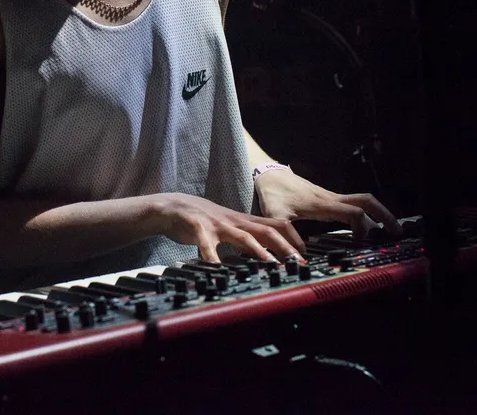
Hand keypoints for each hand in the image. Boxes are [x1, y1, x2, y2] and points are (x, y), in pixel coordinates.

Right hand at [151, 192, 306, 263]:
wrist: (172, 206)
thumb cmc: (203, 221)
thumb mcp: (229, 228)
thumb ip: (246, 239)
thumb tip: (267, 255)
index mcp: (244, 221)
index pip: (277, 225)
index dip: (293, 238)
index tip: (305, 255)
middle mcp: (235, 221)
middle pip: (267, 230)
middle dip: (286, 247)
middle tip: (299, 263)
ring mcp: (218, 223)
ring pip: (244, 236)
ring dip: (260, 251)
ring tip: (272, 265)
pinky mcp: (198, 227)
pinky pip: (207, 243)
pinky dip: (212, 257)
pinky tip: (216, 270)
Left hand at [254, 169, 400, 239]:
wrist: (269, 174)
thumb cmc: (273, 194)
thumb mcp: (275, 215)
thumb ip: (286, 234)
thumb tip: (299, 253)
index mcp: (322, 204)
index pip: (353, 212)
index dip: (363, 226)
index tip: (361, 242)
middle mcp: (331, 198)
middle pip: (366, 201)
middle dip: (384, 215)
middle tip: (397, 231)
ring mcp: (331, 197)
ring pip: (362, 200)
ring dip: (378, 213)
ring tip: (389, 230)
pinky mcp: (329, 198)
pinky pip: (354, 203)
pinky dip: (366, 212)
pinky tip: (368, 225)